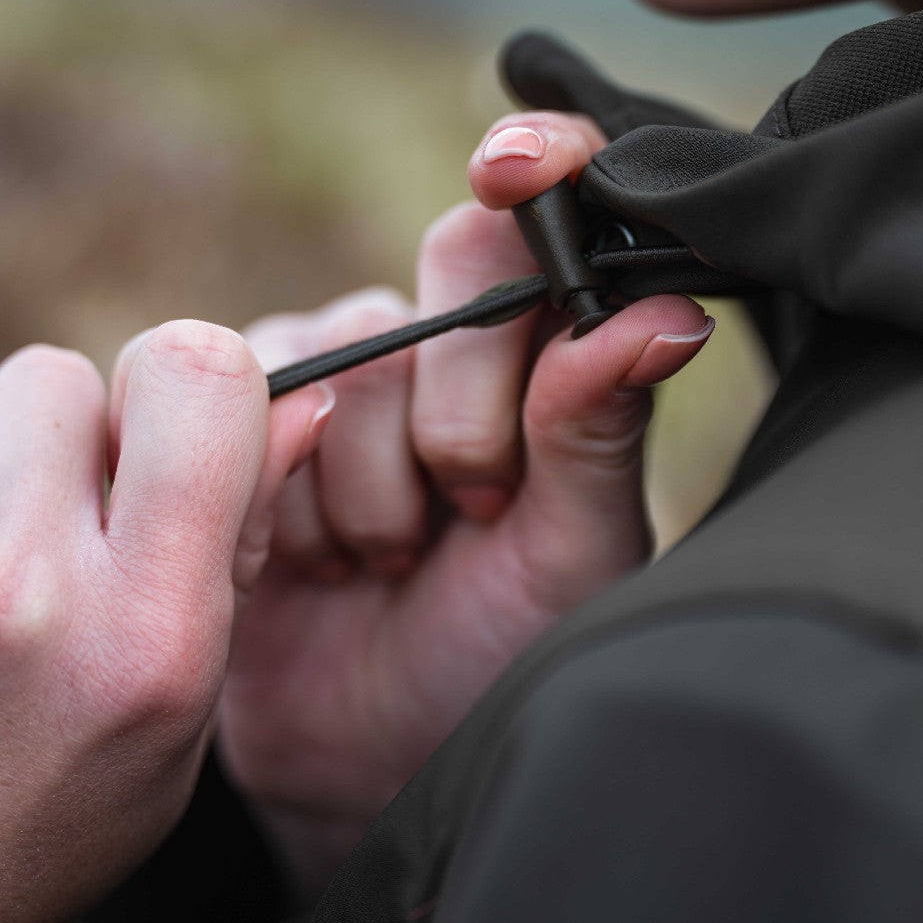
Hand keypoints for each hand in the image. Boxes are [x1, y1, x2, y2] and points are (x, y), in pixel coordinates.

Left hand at [0, 321, 330, 922]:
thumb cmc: (79, 792)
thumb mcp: (196, 681)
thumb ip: (246, 530)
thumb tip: (301, 399)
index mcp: (146, 621)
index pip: (194, 374)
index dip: (210, 384)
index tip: (202, 440)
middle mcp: (25, 581)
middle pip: (67, 374)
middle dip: (98, 423)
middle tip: (97, 509)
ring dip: (26, 450)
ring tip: (31, 549)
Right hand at [221, 112, 713, 893]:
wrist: (366, 754)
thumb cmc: (496, 652)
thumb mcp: (572, 554)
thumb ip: (598, 430)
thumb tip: (667, 312)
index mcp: (545, 359)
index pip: (545, 222)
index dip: (538, 168)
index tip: (516, 169)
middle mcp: (448, 345)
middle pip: (446, 271)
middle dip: (456, 414)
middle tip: (473, 515)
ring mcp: (348, 374)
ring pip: (351, 352)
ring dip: (371, 485)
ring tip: (390, 564)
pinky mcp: (258, 418)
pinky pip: (256, 405)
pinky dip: (290, 501)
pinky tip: (313, 564)